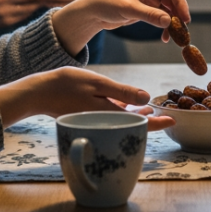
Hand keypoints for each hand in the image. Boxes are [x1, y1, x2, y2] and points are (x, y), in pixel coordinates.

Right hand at [0, 66, 174, 130]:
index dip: (158, 125)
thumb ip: (122, 92)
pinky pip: (111, 121)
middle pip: (132, 128)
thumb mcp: (97, 83)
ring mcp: (95, 122)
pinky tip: (129, 107)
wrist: (38, 92)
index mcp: (108, 116)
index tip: (173, 121)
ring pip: (122, 124)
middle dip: (149, 123)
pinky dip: (122, 115)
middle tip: (165, 115)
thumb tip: (146, 100)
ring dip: (136, 118)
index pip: (139, 126)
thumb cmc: (66, 85)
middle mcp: (103, 124)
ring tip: (151, 110)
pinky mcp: (88, 119)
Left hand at [49, 0, 188, 56]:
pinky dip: (165, 26)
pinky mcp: (148, 6)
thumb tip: (169, 21)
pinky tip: (164, 37)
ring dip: (173, 23)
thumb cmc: (106, 3)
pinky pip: (163, 15)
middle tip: (182, 32)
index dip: (181, 3)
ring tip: (174, 38)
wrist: (93, 11)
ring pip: (170, 9)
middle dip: (178, 15)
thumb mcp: (128, 8)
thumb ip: (149, 14)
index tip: (186, 19)